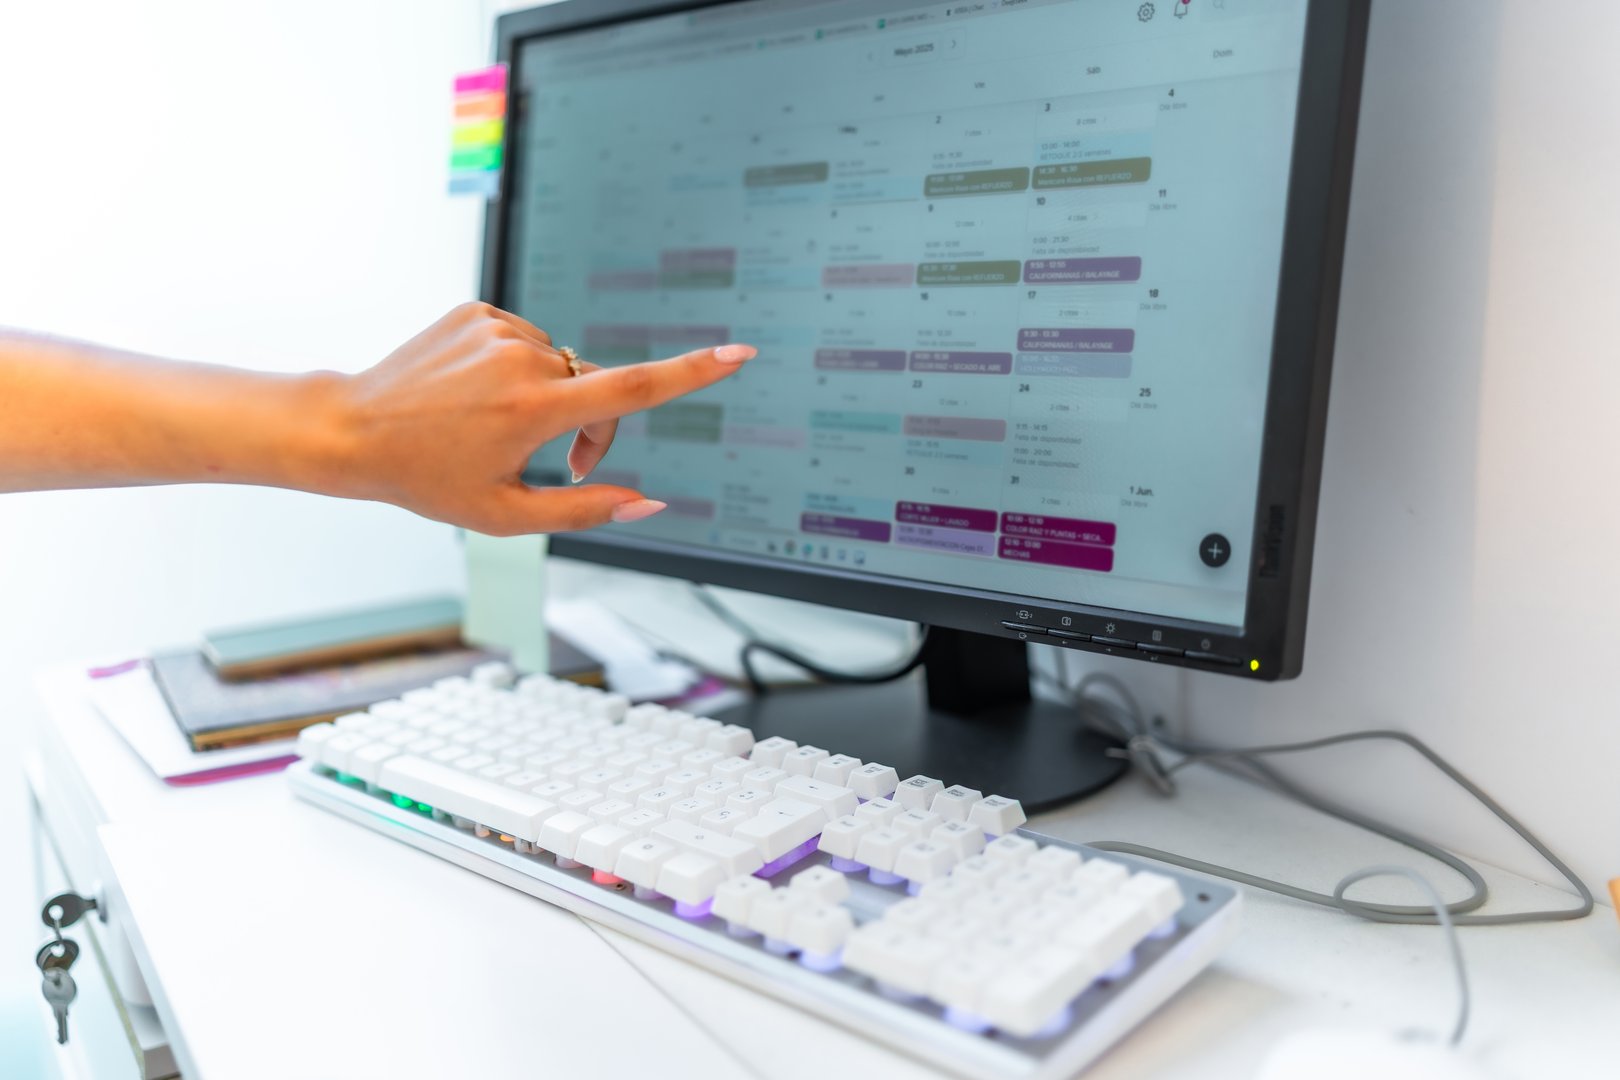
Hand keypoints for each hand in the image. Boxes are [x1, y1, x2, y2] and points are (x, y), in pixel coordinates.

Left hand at [322, 302, 754, 534]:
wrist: (351, 428)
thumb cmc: (428, 481)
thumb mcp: (506, 516)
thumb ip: (585, 510)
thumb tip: (649, 502)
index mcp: (534, 411)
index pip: (633, 391)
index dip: (693, 373)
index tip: (738, 352)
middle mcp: (522, 359)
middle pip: (600, 387)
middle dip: (595, 425)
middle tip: (565, 464)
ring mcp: (498, 328)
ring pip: (563, 364)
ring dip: (553, 396)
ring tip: (500, 424)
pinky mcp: (479, 310)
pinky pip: (527, 342)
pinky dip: (520, 369)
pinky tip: (479, 393)